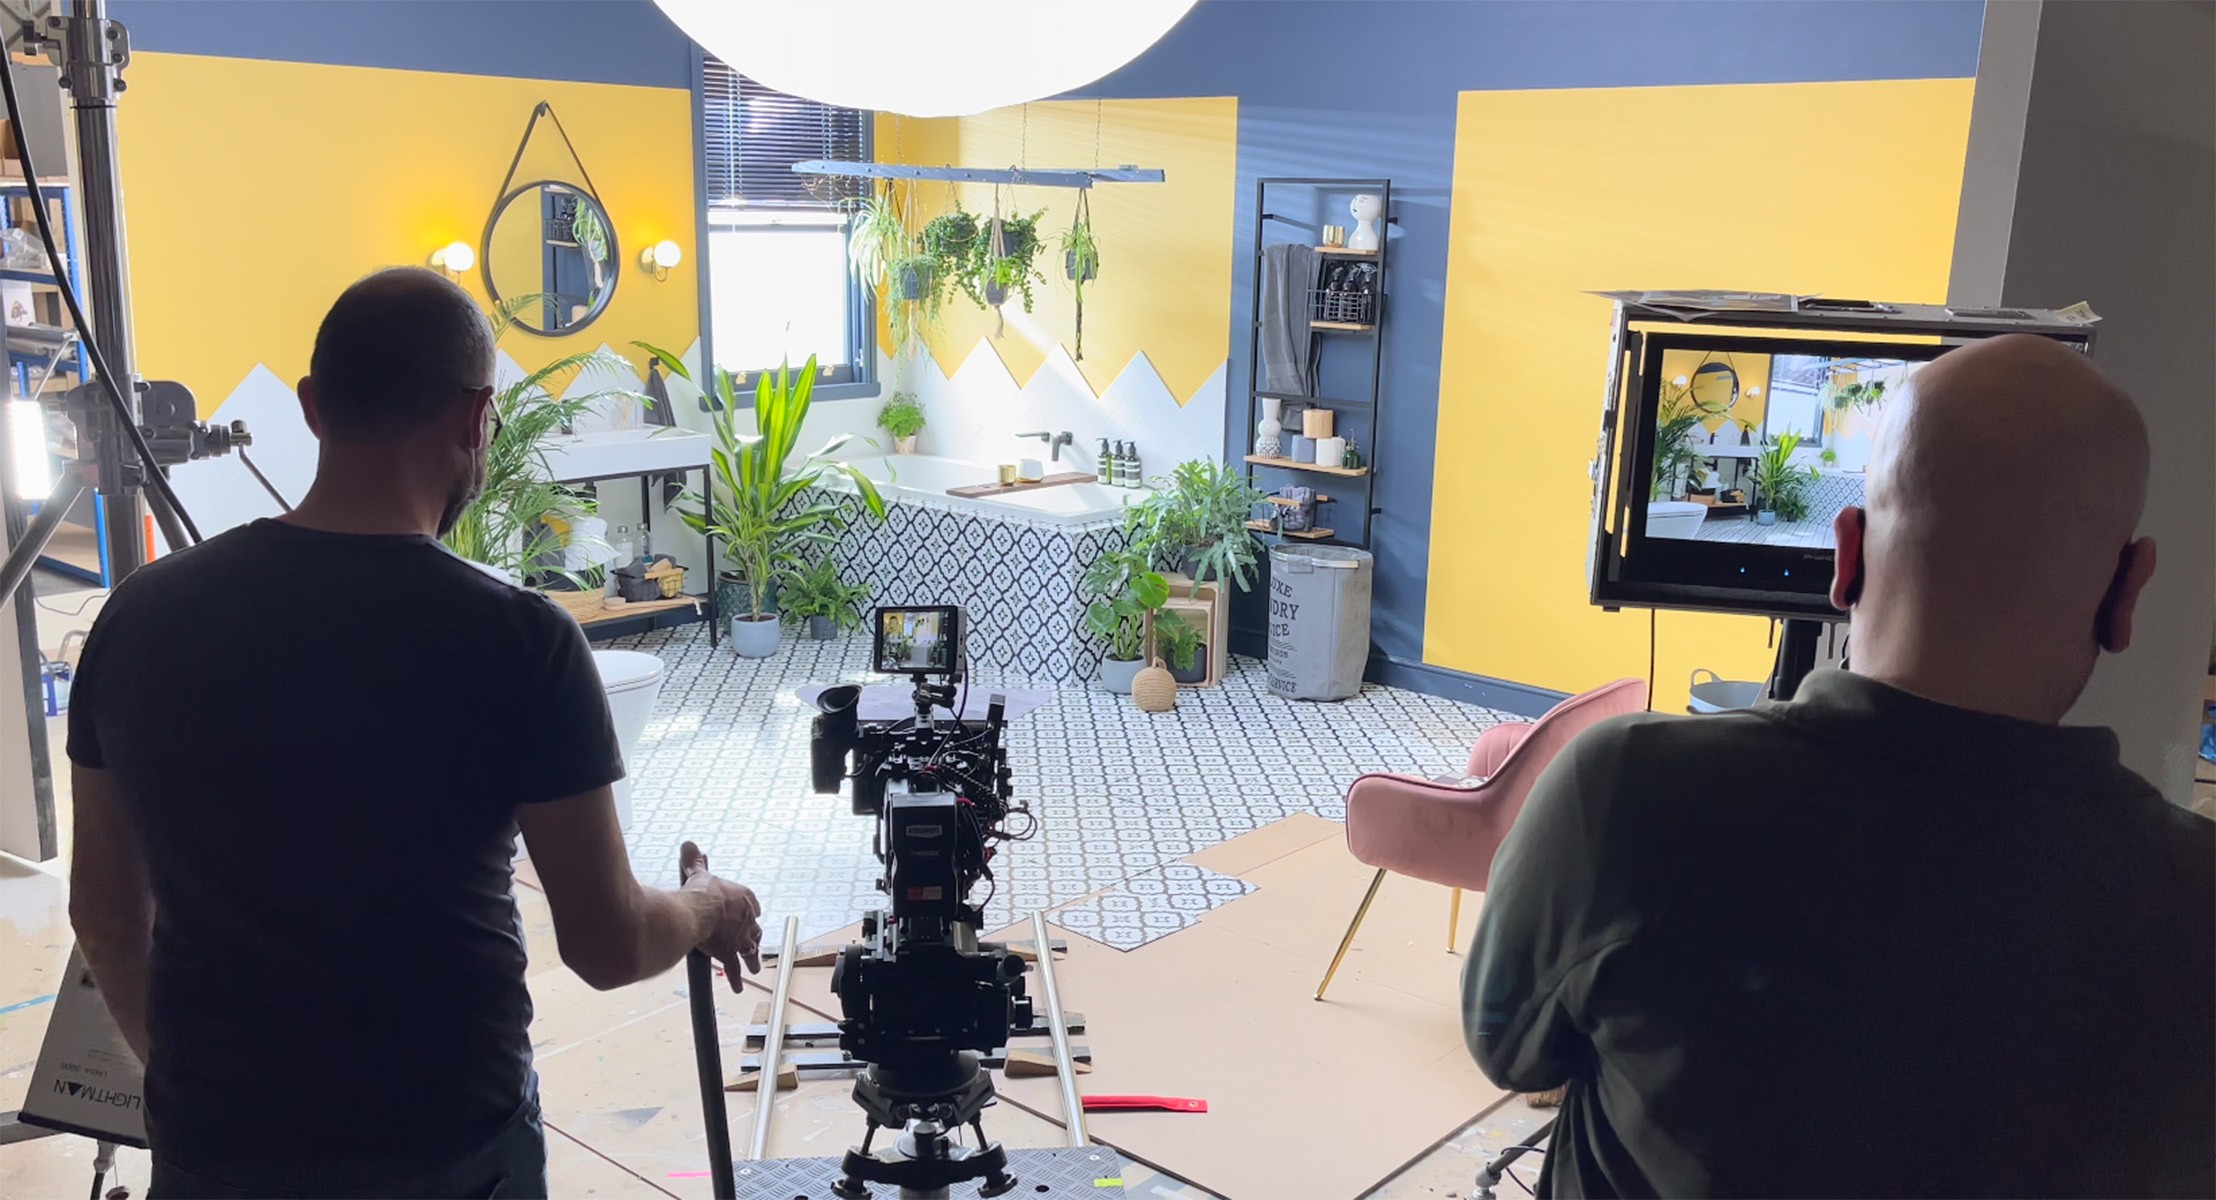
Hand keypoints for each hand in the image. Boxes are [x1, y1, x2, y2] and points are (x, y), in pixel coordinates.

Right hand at [680, 840, 761, 987]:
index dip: (749, 911)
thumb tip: (689, 845)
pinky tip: (739, 988)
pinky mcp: (729, 953)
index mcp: (744, 899)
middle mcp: (747, 920)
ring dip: (753, 960)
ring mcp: (739, 938)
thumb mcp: (699, 873)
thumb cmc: (700, 892)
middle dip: (753, 937)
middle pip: (754, 930)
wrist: (698, 912)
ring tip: (756, 969)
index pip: (752, 906)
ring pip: (751, 950)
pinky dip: (737, 978)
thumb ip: (696, 861)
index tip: (747, 915)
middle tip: (754, 944)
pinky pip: (735, 968)